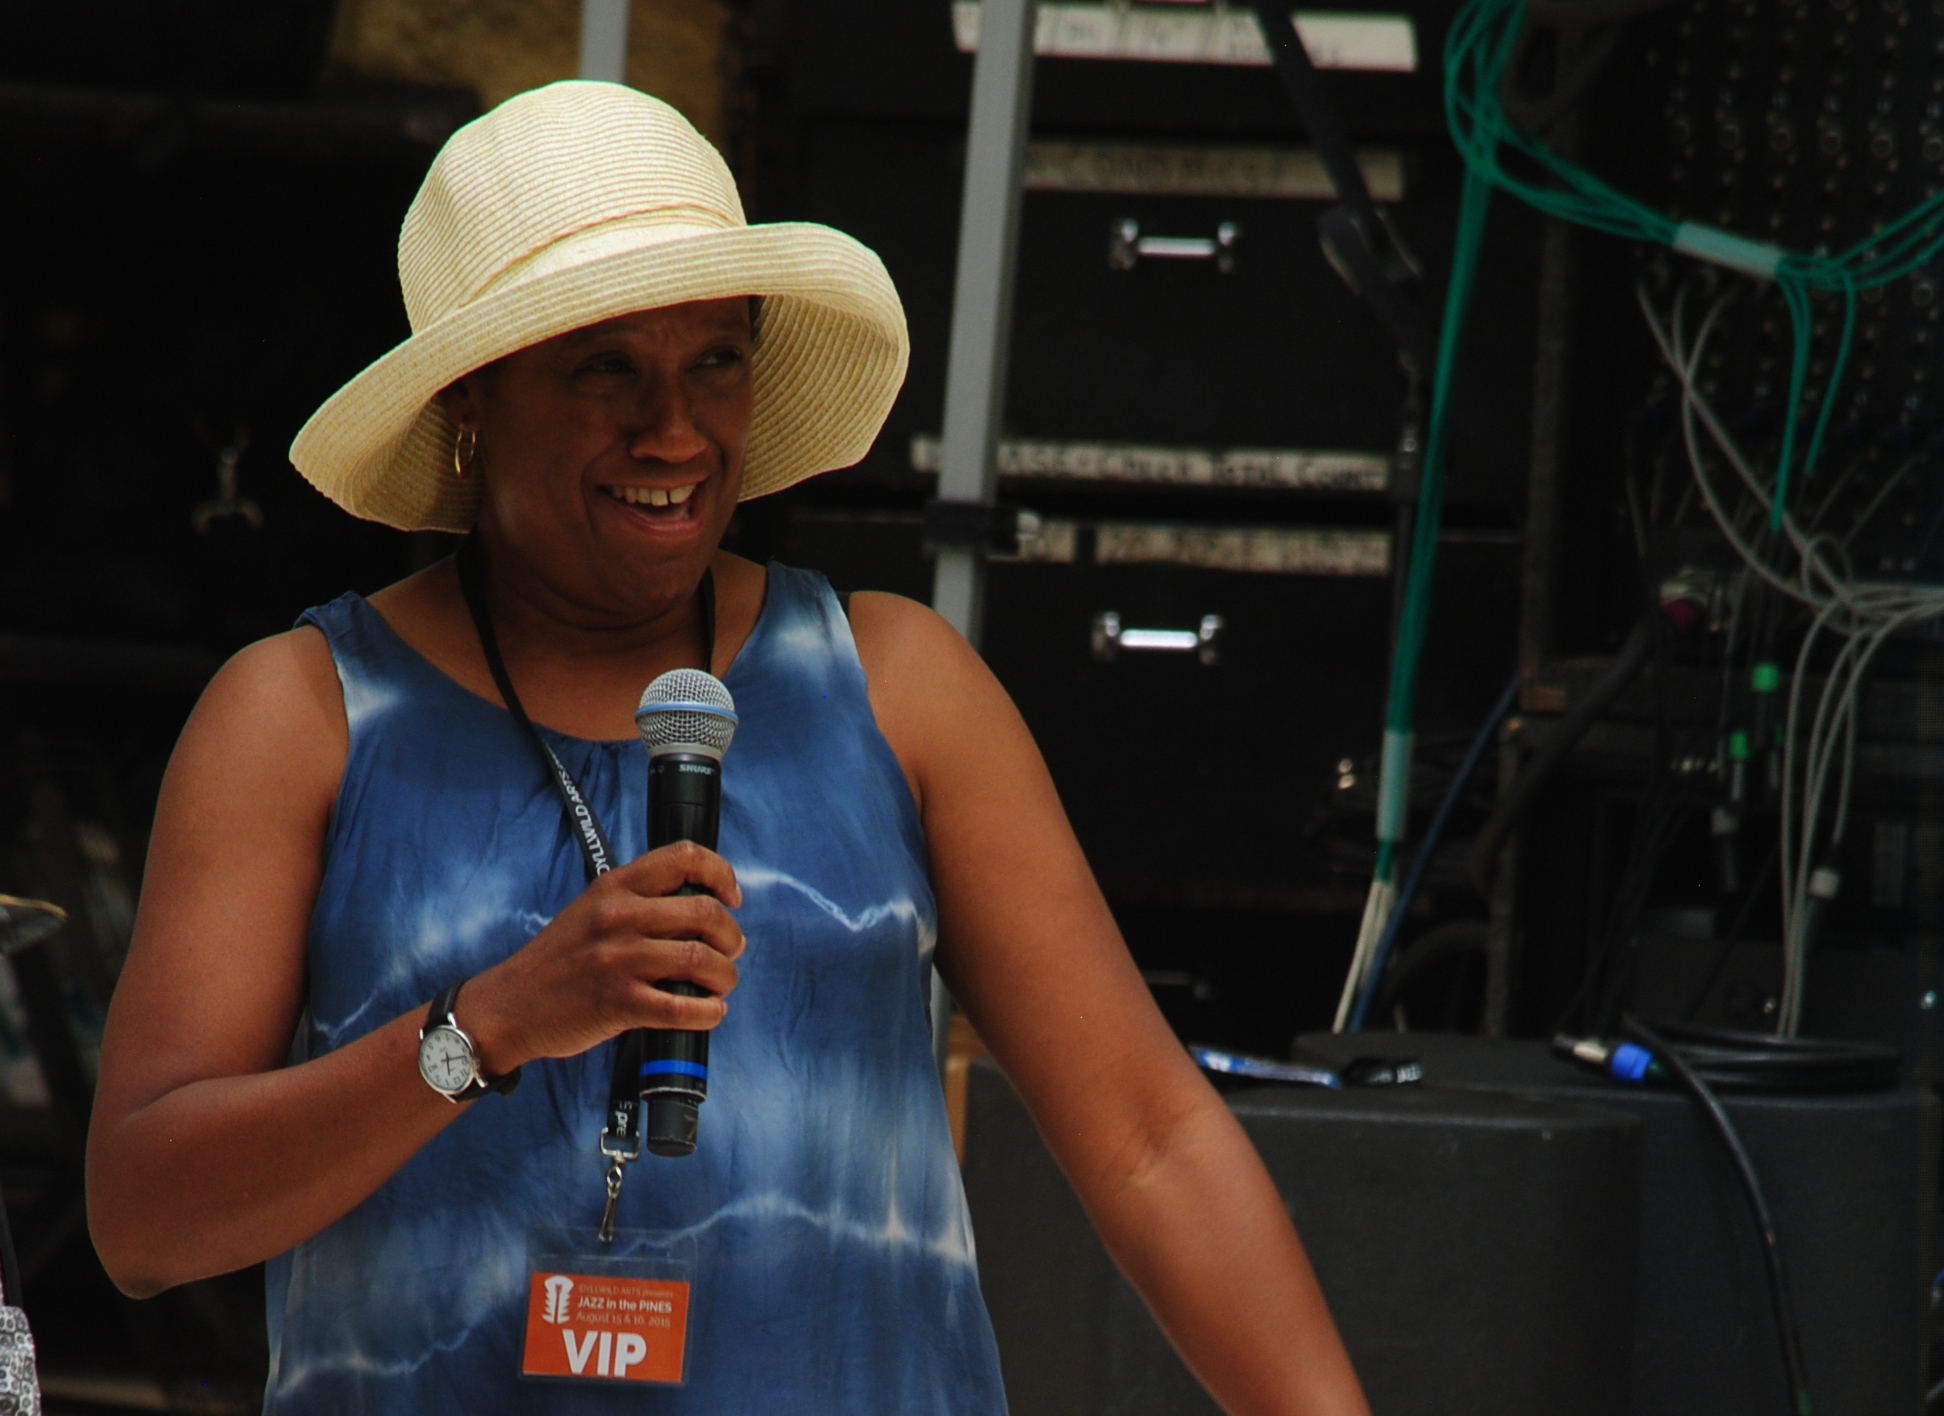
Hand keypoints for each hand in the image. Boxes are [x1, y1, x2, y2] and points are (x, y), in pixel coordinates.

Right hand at [454, 841, 743, 1074]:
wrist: (510, 1006)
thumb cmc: (559, 960)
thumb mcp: (592, 910)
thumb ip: (639, 902)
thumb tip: (702, 910)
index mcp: (615, 886)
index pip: (684, 857)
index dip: (721, 874)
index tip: (732, 897)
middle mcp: (619, 916)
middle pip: (705, 912)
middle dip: (730, 935)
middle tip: (730, 951)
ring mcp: (619, 960)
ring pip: (702, 958)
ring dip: (725, 975)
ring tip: (720, 985)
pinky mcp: (619, 1003)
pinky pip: (684, 1007)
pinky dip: (709, 1012)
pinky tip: (709, 1012)